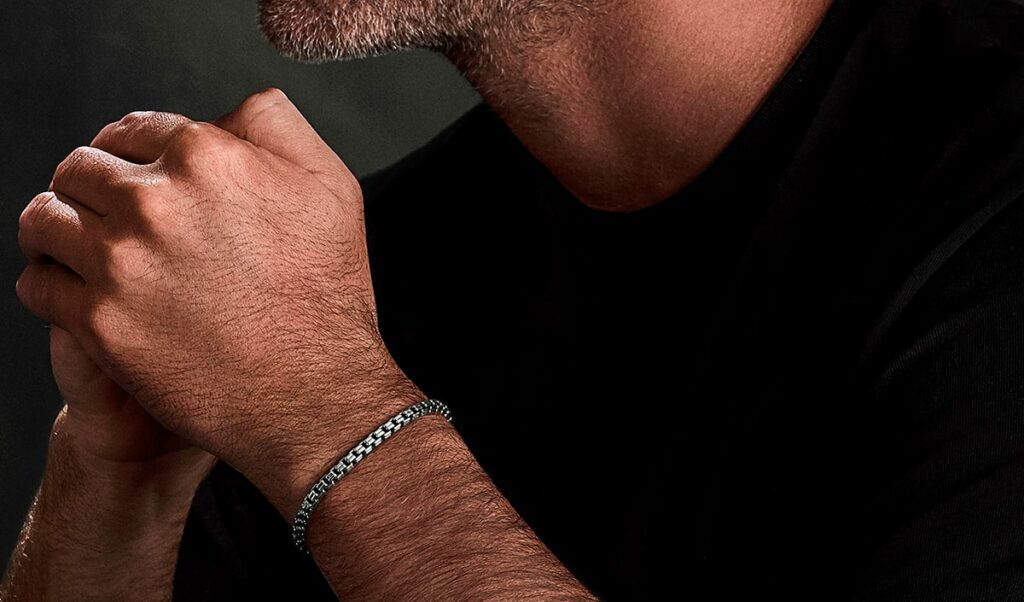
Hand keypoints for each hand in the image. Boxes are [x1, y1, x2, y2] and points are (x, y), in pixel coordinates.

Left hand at [16, 89, 420, 511]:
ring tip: (71, 246)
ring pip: (42, 221)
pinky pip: (38, 285)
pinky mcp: (99, 323)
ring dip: (53, 228)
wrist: (314, 390)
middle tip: (101, 213)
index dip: (130, 151)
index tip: (130, 174)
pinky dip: (48, 282)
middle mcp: (154, 201)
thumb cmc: (326, 292)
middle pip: (78, 169)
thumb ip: (275, 125)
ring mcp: (120, 264)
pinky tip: (73, 290)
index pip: (131, 130)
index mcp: (206, 157)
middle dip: (88, 186)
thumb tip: (228, 108)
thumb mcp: (331, 185)